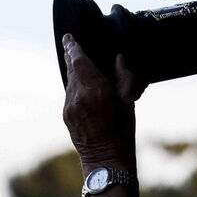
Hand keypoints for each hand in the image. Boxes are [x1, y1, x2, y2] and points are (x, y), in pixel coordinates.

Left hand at [62, 33, 137, 172]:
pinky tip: (81, 84)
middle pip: (71, 68)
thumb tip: (119, 59)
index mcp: (96, 90)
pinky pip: (69, 93)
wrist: (106, 159)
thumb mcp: (129, 103)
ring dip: (72, 70)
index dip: (73, 47)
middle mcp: (79, 95)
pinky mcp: (66, 115)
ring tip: (76, 60)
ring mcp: (70, 106)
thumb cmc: (123, 131)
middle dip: (71, 55)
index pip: (79, 61)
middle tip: (70, 42)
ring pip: (69, 81)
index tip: (69, 37)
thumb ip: (124, 77)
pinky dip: (74, 85)